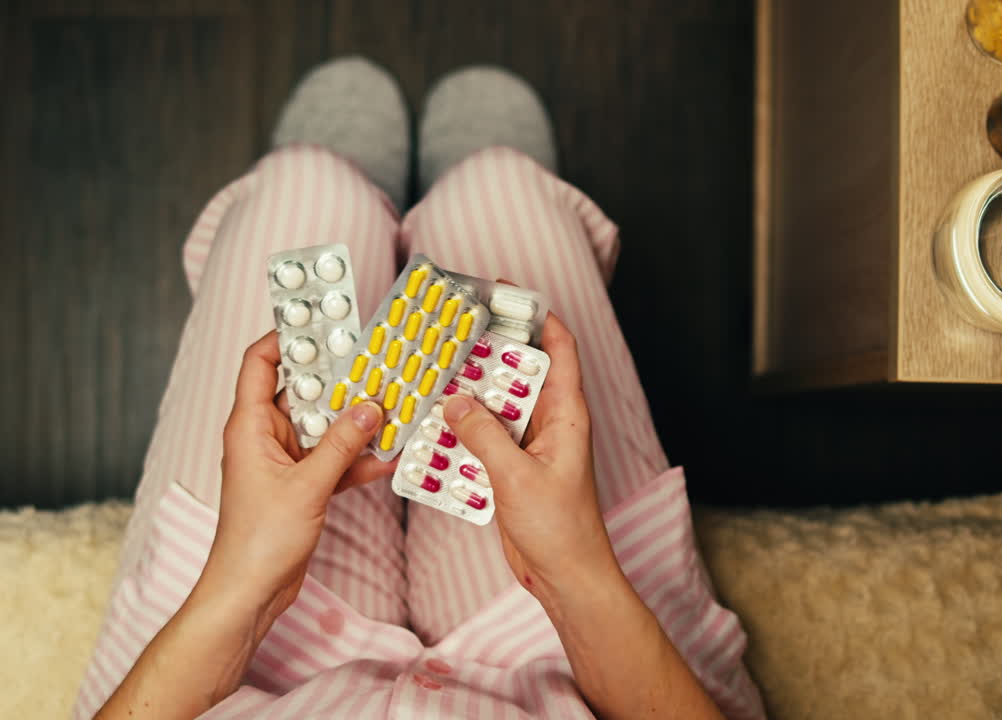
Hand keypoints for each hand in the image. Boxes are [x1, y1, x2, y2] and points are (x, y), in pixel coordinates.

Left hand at [198, 330, 395, 623]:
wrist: (250, 592)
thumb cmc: (258, 542)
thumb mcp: (308, 486)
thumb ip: (342, 445)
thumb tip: (370, 407)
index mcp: (249, 426)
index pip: (261, 362)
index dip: (287, 336)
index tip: (323, 321)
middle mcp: (264, 437)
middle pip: (302, 390)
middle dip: (338, 378)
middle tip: (374, 360)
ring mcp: (283, 461)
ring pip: (323, 426)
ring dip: (354, 420)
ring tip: (391, 403)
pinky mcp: (300, 485)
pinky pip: (332, 459)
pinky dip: (356, 457)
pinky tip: (386, 454)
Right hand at [442, 312, 617, 603]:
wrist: (565, 578)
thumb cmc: (561, 530)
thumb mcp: (517, 477)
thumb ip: (484, 435)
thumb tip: (454, 400)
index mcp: (566, 415)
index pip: (559, 350)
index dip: (538, 317)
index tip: (507, 293)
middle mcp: (550, 424)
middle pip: (518, 373)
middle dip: (488, 354)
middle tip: (452, 335)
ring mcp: (531, 447)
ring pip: (496, 407)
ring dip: (468, 396)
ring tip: (435, 379)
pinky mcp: (513, 469)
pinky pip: (484, 439)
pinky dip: (462, 433)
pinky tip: (436, 432)